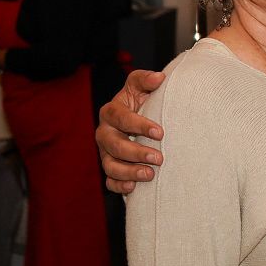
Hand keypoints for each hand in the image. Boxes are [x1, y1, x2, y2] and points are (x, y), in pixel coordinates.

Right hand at [97, 70, 166, 194]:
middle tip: (159, 158)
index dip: (139, 125)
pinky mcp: (110, 167)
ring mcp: (105, 152)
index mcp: (111, 112)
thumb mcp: (142, 88)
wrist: (142, 122)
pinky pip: (109, 180)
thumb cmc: (143, 102)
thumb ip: (146, 80)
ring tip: (150, 174)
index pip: (121, 118)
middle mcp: (105, 133)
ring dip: (129, 172)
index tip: (160, 132)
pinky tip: (133, 188)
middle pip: (114, 145)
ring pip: (110, 165)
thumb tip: (159, 78)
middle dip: (136, 152)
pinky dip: (119, 185)